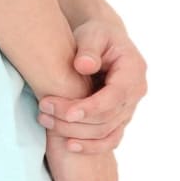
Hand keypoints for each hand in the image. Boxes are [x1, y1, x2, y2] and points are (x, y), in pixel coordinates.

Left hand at [36, 16, 146, 153]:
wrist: (102, 42)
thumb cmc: (97, 35)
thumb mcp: (93, 34)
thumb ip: (89, 48)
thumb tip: (84, 66)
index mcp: (134, 71)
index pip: (114, 97)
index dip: (91, 108)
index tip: (66, 112)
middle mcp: (135, 93)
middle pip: (108, 118)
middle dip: (75, 120)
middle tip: (44, 110)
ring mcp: (129, 109)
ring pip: (106, 133)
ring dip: (76, 133)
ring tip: (46, 121)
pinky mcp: (119, 119)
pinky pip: (109, 140)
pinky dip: (90, 146)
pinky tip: (68, 145)